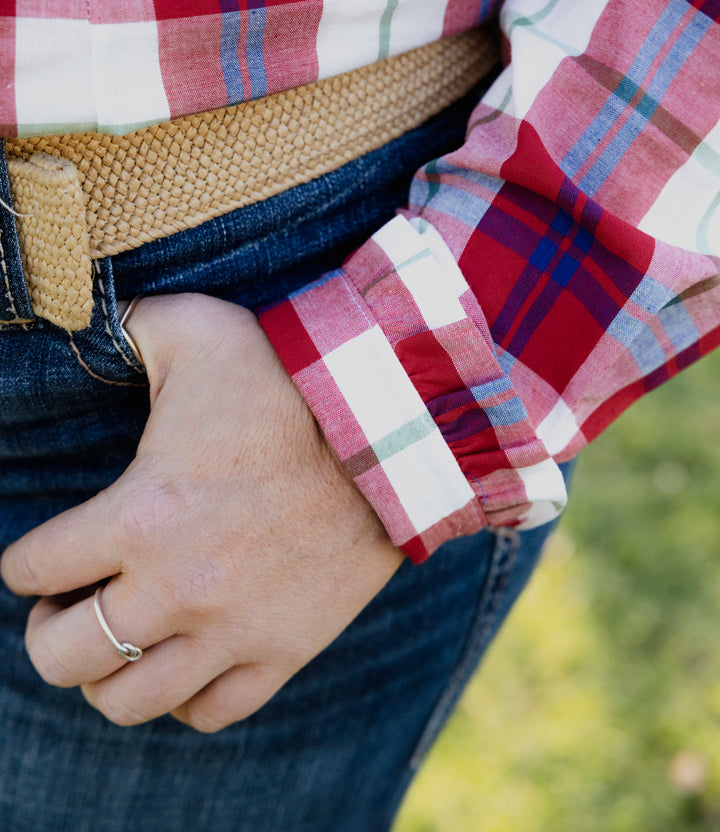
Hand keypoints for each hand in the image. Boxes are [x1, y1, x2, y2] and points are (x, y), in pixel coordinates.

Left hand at [0, 294, 403, 730]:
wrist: (392, 428)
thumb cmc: (288, 376)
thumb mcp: (198, 326)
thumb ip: (131, 323)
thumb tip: (96, 321)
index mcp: (137, 514)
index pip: (31, 570)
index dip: (23, 561)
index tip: (43, 554)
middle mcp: (174, 586)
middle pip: (60, 657)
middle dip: (49, 629)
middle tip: (71, 600)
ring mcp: (231, 628)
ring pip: (126, 701)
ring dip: (105, 673)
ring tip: (120, 635)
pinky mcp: (284, 648)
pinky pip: (210, 711)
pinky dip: (184, 695)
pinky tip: (185, 656)